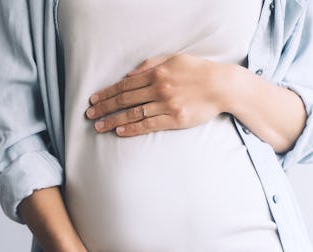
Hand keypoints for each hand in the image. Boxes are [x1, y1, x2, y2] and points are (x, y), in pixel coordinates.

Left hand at [84, 53, 230, 136]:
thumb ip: (150, 64)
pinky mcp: (174, 119)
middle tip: (89, 115)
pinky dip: (132, 129)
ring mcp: (166, 105)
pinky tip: (119, 131)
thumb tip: (129, 75)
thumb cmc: (197, 71)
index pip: (125, 85)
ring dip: (113, 120)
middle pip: (125, 100)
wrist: (222, 86)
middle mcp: (158, 89)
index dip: (107, 93)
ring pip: (133, 114)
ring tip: (99, 126)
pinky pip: (148, 125)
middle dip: (104, 107)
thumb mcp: (174, 59)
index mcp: (156, 74)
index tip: (94, 100)